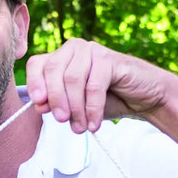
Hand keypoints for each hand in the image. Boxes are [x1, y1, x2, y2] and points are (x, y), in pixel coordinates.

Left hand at [25, 38, 168, 133]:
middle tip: (62, 121)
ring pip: (72, 79)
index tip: (38, 105)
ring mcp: (92, 51)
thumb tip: (39, 105)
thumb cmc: (107, 100)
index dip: (34, 83)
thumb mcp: (75, 106)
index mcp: (61, 57)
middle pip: (53, 70)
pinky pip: (93, 86)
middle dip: (55, 99)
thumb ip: (56, 104)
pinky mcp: (110, 59)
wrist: (143, 98)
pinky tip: (94, 124)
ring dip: (75, 108)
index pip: (37, 64)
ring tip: (80, 127)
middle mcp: (74, 49)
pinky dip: (92, 109)